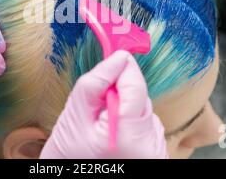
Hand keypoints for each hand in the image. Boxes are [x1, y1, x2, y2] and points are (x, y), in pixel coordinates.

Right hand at [41, 51, 167, 158]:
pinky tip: (115, 135)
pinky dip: (131, 123)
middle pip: (141, 98)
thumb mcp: (75, 114)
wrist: (73, 176)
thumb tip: (118, 58)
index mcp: (127, 136)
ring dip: (125, 109)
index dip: (123, 69)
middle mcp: (149, 147)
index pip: (135, 86)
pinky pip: (146, 125)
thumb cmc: (68, 154)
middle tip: (97, 106)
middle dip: (120, 94)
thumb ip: (96, 83)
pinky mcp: (157, 153)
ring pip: (143, 110)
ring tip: (104, 125)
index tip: (114, 58)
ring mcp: (155, 152)